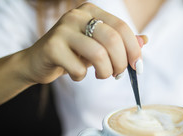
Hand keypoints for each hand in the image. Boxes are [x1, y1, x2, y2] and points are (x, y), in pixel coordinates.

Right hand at [20, 2, 145, 84]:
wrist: (38, 61)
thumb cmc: (73, 53)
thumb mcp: (99, 46)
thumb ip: (121, 43)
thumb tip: (144, 40)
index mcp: (91, 11)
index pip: (122, 27)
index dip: (134, 49)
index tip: (137, 67)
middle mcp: (77, 15)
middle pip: (112, 40)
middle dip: (121, 63)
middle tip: (118, 74)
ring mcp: (62, 29)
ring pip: (98, 54)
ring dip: (105, 72)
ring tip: (101, 75)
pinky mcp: (51, 47)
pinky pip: (78, 68)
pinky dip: (82, 77)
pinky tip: (76, 74)